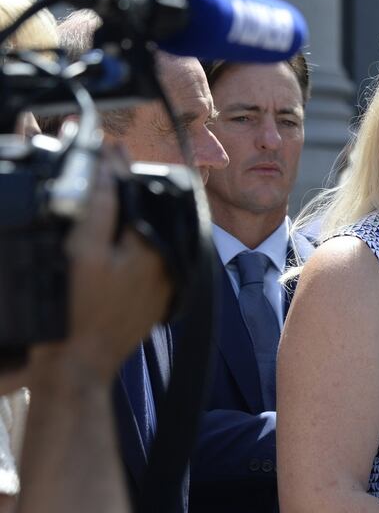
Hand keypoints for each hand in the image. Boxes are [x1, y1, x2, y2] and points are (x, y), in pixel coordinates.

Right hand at [30, 151, 171, 382]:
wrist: (77, 367)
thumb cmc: (74, 312)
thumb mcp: (81, 250)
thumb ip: (100, 205)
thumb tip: (109, 164)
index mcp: (156, 247)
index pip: (141, 191)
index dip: (117, 166)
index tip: (105, 145)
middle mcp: (169, 262)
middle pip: (152, 210)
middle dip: (127, 187)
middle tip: (104, 164)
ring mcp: (164, 282)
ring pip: (151, 232)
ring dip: (130, 212)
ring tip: (105, 192)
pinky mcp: (155, 298)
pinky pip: (149, 256)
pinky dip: (131, 240)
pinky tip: (110, 236)